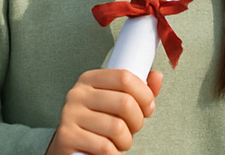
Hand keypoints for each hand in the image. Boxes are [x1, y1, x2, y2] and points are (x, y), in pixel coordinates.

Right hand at [47, 69, 161, 154]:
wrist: (69, 148)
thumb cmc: (98, 124)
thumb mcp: (116, 103)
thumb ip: (139, 90)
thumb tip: (158, 76)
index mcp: (90, 79)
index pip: (125, 77)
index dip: (144, 94)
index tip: (148, 108)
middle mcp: (77, 93)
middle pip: (124, 102)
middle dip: (137, 121)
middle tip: (134, 129)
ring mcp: (70, 115)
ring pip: (116, 127)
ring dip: (126, 140)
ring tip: (121, 142)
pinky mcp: (66, 137)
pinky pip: (104, 147)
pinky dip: (115, 153)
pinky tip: (112, 152)